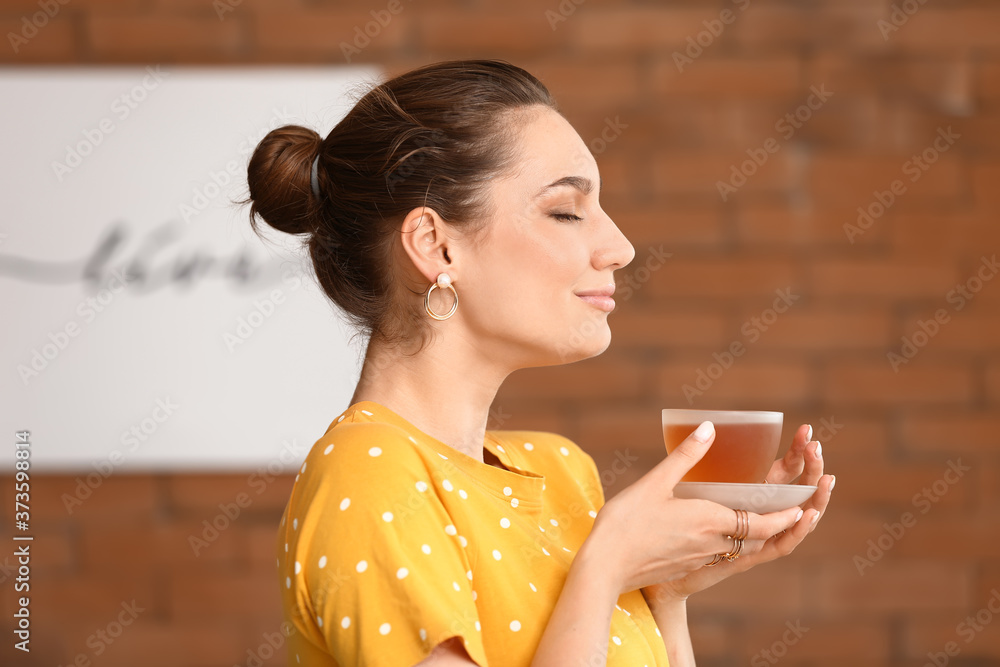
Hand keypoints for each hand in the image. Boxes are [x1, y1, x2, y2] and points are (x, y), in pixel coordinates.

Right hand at [641, 423, 834, 607]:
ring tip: (764, 522)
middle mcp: (711, 542)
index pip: (760, 523)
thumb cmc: (627, 522)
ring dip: (756, 538)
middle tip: (795, 513)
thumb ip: (685, 456)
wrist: (605, 567)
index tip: (803, 508)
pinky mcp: (684, 566)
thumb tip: (708, 428)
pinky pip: (717, 556)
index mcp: (709, 520)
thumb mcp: (655, 482)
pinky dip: (729, 544)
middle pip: (756, 539)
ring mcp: (698, 558)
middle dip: (778, 527)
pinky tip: (718, 533)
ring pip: (738, 549)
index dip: (785, 518)